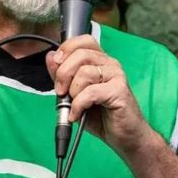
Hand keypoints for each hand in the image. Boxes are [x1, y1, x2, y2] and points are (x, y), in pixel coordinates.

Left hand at [46, 35, 153, 157]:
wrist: (126, 137)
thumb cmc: (102, 116)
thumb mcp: (74, 95)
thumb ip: (62, 76)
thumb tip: (50, 57)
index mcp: (100, 61)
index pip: (83, 41)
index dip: (66, 49)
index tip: (56, 66)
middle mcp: (110, 64)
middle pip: (80, 54)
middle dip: (63, 74)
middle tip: (61, 92)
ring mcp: (116, 76)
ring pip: (85, 72)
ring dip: (73, 92)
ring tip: (75, 105)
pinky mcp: (119, 91)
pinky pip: (91, 92)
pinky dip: (79, 105)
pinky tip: (78, 114)